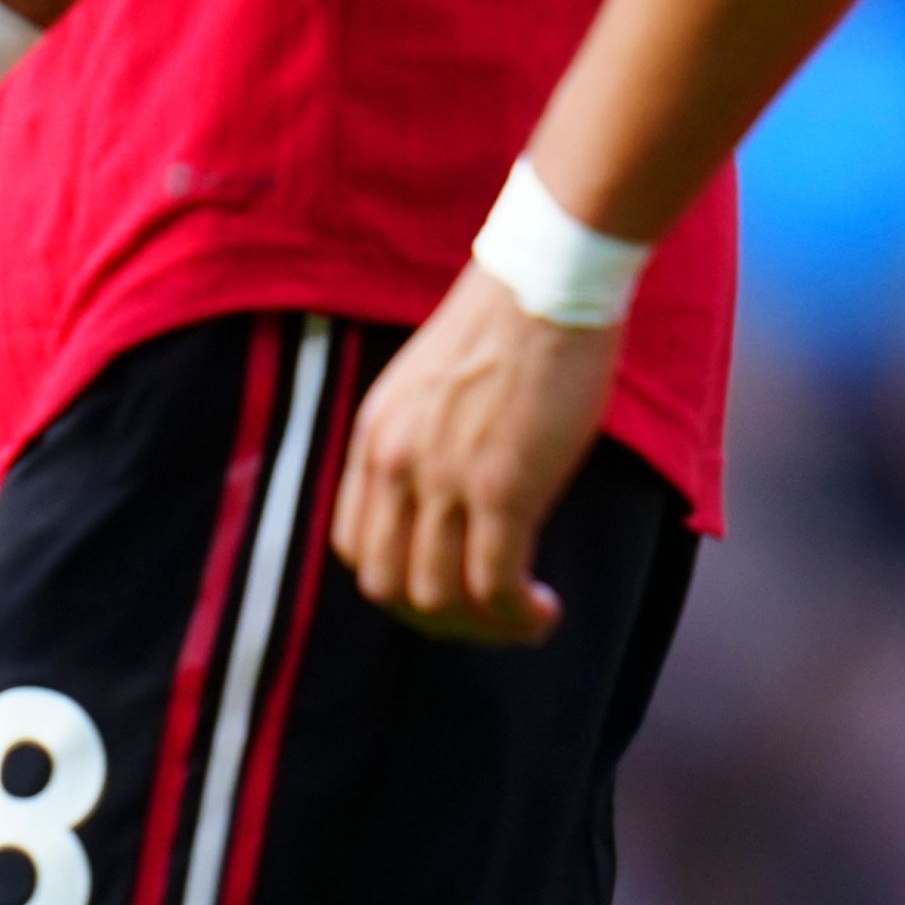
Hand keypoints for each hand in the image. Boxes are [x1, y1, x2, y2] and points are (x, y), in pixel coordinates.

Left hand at [330, 266, 624, 643]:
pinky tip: (543, 611)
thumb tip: (452, 504)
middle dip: (435, 620)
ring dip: (481, 627)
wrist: (548, 277)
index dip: (399, 583)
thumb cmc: (510, 323)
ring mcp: (443, 479)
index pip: (356, 547)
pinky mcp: (501, 488)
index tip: (447, 585)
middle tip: (485, 618)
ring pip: (437, 599)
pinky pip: (494, 585)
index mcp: (374, 438)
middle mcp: (394, 463)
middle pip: (386, 586)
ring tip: (523, 618)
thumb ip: (425, 442)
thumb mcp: (433, 386)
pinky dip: (516, 616)